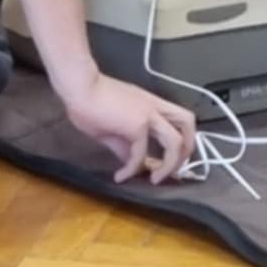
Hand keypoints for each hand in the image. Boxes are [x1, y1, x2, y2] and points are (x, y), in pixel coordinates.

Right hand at [59, 70, 196, 183]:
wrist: (79, 87)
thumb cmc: (90, 100)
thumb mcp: (111, 126)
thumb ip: (124, 143)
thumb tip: (129, 160)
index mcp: (150, 104)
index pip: (177, 118)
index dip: (180, 140)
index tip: (169, 161)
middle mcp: (154, 107)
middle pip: (188, 122)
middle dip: (188, 148)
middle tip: (175, 168)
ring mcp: (148, 115)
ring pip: (176, 141)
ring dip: (170, 164)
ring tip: (155, 180)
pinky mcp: (137, 125)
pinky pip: (140, 154)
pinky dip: (132, 170)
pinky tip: (121, 176)